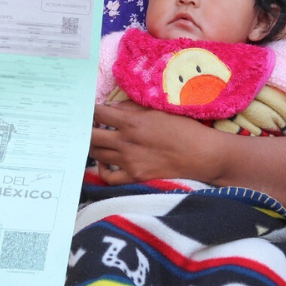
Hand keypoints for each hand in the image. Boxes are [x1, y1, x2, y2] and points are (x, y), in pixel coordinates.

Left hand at [89, 100, 214, 185]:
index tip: (86, 108)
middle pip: (91, 135)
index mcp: (131, 122)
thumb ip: (132, 108)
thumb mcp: (158, 110)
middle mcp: (126, 142)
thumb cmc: (184, 128)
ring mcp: (128, 161)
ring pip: (97, 154)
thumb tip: (111, 108)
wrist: (201, 154)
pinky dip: (102, 169)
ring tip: (96, 140)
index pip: (98, 112)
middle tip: (86, 124)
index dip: (89, 109)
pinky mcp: (135, 176)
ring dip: (92, 145)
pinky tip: (105, 162)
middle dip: (85, 128)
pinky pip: (108, 177)